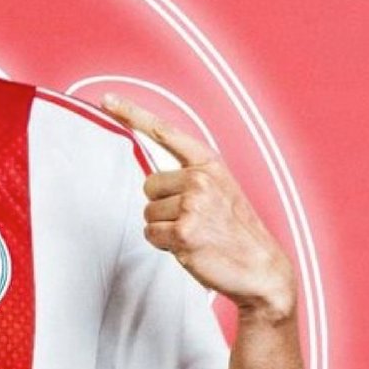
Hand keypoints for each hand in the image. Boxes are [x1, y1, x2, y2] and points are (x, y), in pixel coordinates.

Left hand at [100, 94, 296, 322]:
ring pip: (148, 212)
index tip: (107, 100)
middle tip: (193, 220)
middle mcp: (201, 180)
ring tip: (196, 235)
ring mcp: (193, 205)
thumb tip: (150, 179)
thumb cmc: (234, 231)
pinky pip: (150, 233)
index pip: (165, 132)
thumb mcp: (220, 191)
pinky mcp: (184, 232)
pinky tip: (190, 247)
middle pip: (148, 185)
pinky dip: (163, 244)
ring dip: (165, 227)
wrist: (261, 269)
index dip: (132, 113)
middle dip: (162, 205)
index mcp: (209, 164)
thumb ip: (189, 177)